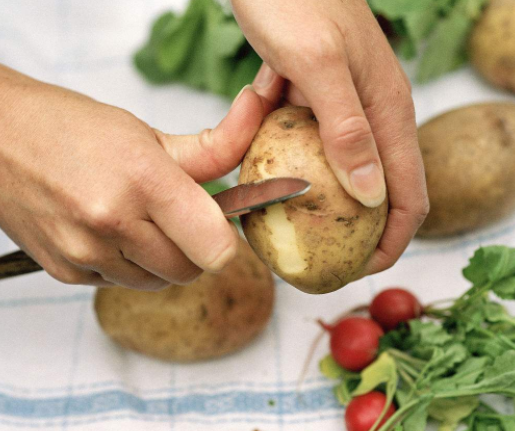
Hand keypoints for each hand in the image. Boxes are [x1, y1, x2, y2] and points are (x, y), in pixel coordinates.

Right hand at [0, 65, 265, 288]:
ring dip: (163, 259)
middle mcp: (112, 223)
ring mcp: (86, 253)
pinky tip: (112, 232)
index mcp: (143, 180)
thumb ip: (212, 146)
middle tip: (179, 217)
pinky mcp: (66, 273)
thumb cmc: (71, 127)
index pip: (216, 247)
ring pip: (160, 282)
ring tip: (141, 220)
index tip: (219, 223)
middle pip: (192, 270)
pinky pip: (123, 284)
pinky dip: (129, 265)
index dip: (225, 239)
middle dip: (196, 248)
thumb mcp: (147, 132)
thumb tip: (258, 117)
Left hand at [233, 0, 428, 274]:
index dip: (393, 239)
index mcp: (388, 111)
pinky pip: (309, 145)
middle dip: (357, 230)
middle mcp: (372, 114)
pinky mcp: (315, 100)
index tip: (363, 270)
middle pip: (377, 188)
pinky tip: (270, 170)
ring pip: (340, 170)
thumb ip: (348, 128)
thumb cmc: (296, 0)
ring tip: (292, 226)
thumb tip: (372, 195)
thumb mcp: (319, 65)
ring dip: (321, 199)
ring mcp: (342, 109)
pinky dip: (293, 163)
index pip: (410, 192)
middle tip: (326, 261)